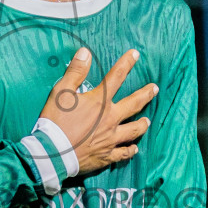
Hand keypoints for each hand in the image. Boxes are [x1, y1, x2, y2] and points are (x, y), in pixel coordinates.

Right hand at [40, 48, 157, 175]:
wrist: (53, 152)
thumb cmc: (55, 121)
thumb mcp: (61, 91)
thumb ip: (75, 71)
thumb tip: (86, 52)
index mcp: (100, 101)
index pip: (116, 76)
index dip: (127, 63)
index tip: (135, 54)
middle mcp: (111, 119)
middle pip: (134, 104)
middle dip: (146, 94)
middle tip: (154, 89)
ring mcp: (111, 138)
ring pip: (134, 130)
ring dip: (142, 124)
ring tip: (148, 120)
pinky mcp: (107, 155)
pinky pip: (124, 153)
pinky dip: (130, 150)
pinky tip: (134, 148)